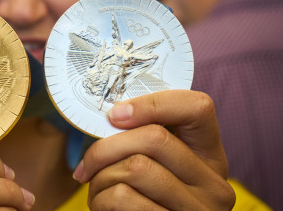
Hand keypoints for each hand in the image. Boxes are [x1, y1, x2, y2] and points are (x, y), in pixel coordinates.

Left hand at [73, 90, 234, 209]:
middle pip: (154, 137)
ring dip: (101, 176)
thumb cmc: (142, 201)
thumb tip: (113, 114)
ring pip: (136, 167)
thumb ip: (145, 141)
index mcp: (210, 157)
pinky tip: (101, 205)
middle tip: (88, 164)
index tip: (114, 115)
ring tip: (96, 187)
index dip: (152, 104)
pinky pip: (124, 197)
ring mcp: (198, 209)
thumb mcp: (157, 168)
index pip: (196, 108)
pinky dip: (100, 199)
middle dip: (107, 147)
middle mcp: (214, 184)